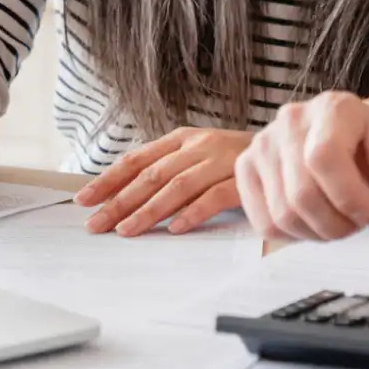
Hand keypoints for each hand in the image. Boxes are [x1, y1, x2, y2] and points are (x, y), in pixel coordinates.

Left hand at [74, 127, 249, 236]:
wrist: (283, 149)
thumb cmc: (231, 159)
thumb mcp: (195, 155)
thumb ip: (166, 169)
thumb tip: (121, 195)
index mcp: (181, 138)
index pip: (137, 159)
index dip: (108, 179)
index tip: (84, 200)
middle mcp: (198, 146)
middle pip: (151, 175)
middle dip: (119, 201)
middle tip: (97, 224)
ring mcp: (220, 161)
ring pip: (177, 187)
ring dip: (148, 210)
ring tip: (127, 231)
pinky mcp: (242, 180)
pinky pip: (214, 197)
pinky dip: (193, 213)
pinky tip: (175, 228)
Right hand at [235, 91, 368, 248]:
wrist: (357, 142)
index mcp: (334, 108)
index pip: (323, 157)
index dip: (348, 197)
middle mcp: (291, 119)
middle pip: (301, 194)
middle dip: (337, 225)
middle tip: (356, 221)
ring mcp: (263, 143)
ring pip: (282, 215)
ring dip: (318, 233)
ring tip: (338, 219)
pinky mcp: (246, 168)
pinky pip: (263, 223)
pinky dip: (294, 235)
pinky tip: (314, 220)